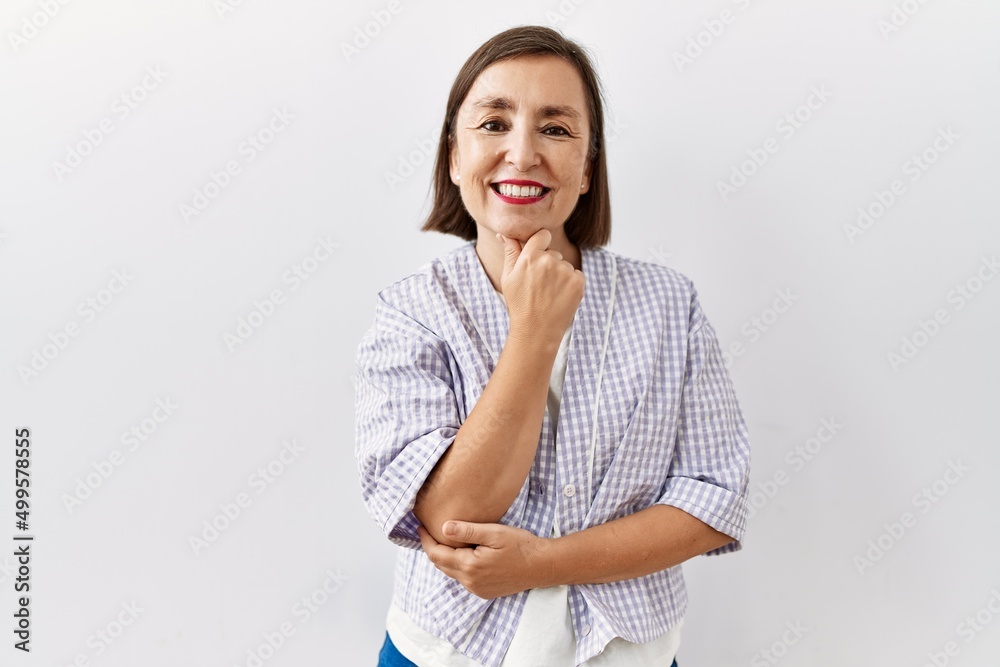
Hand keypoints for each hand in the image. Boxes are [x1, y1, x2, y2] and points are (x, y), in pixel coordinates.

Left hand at [417, 520, 549, 598]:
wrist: (542, 566)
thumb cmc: (521, 546)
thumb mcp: (494, 533)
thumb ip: (468, 530)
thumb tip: (443, 528)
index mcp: (470, 566)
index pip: (437, 554)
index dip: (426, 540)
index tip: (420, 527)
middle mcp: (470, 581)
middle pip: (441, 565)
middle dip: (431, 549)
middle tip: (427, 532)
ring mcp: (477, 589)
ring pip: (451, 573)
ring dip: (444, 558)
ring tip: (441, 541)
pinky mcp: (485, 592)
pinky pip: (463, 579)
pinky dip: (457, 566)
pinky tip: (461, 554)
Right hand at [497, 228, 583, 346]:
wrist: (536, 331)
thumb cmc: (519, 304)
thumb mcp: (508, 278)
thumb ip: (510, 253)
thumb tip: (504, 234)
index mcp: (530, 257)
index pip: (542, 235)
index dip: (541, 244)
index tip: (538, 256)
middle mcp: (549, 260)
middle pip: (553, 253)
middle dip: (548, 264)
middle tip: (539, 286)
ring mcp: (565, 271)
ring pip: (565, 266)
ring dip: (560, 276)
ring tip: (549, 295)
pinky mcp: (578, 282)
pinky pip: (576, 275)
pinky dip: (571, 284)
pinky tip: (560, 297)